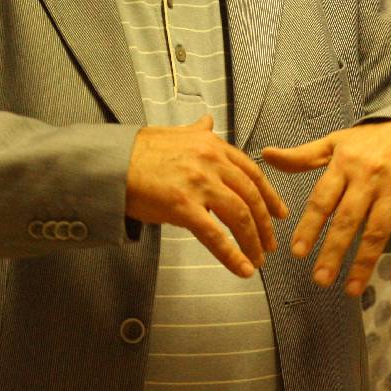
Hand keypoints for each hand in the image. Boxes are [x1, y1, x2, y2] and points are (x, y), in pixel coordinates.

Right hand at [126, 116, 285, 277]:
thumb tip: (209, 121)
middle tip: (270, 244)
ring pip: (239, 216)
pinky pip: (215, 235)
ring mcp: (199, 184)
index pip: (252, 172)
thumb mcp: (175, 133)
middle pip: (250, 196)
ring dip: (252, 241)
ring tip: (257, 259)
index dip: (270, 195)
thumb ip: (197, 132)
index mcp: (212, 145)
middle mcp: (211, 161)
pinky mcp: (183, 206)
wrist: (111, 163)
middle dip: (264, 224)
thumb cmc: (139, 151)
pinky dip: (232, 254)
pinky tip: (242, 269)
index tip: (279, 213)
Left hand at [261, 120, 390, 295]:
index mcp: (345, 164)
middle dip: (333, 252)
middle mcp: (370, 177)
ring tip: (350, 289)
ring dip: (364, 263)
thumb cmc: (372, 141)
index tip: (297, 253)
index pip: (323, 199)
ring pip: (378, 231)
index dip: (309, 226)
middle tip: (319, 280)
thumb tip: (266, 154)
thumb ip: (302, 156)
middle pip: (348, 220)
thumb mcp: (336, 142)